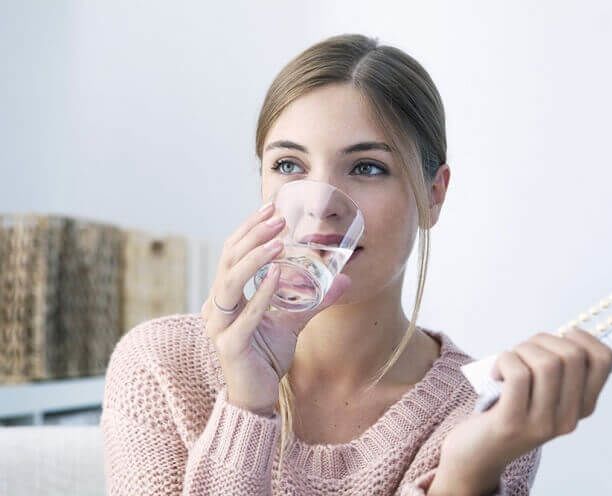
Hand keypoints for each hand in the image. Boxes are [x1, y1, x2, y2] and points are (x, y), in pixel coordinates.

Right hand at [200, 202, 351, 415]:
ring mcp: (219, 326)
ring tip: (278, 240)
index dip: (249, 228)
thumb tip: (344, 280)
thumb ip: (314, 300)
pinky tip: (276, 275)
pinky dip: (261, 294)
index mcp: (225, 297)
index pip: (232, 253)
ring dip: (255, 258)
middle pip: (228, 260)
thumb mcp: (293, 321)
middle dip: (253, 235)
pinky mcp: (229, 345)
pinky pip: (246, 315)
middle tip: (278, 216)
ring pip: (230, 283)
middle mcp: (216, 307)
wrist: (257, 396)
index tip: (271, 206)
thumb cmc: (267, 355)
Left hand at [430, 327, 611, 494]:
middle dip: (544, 340)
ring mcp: (542, 424)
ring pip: (547, 363)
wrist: (478, 453)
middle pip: (572, 355)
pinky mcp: (512, 423)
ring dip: (522, 350)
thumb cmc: (509, 409)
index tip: (560, 336)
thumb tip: (566, 333)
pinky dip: (505, 360)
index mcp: (581, 406)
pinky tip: (496, 373)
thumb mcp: (542, 392)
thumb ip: (557, 368)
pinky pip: (518, 374)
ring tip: (509, 362)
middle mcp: (568, 418)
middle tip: (524, 351)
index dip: (583, 336)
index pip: (603, 360)